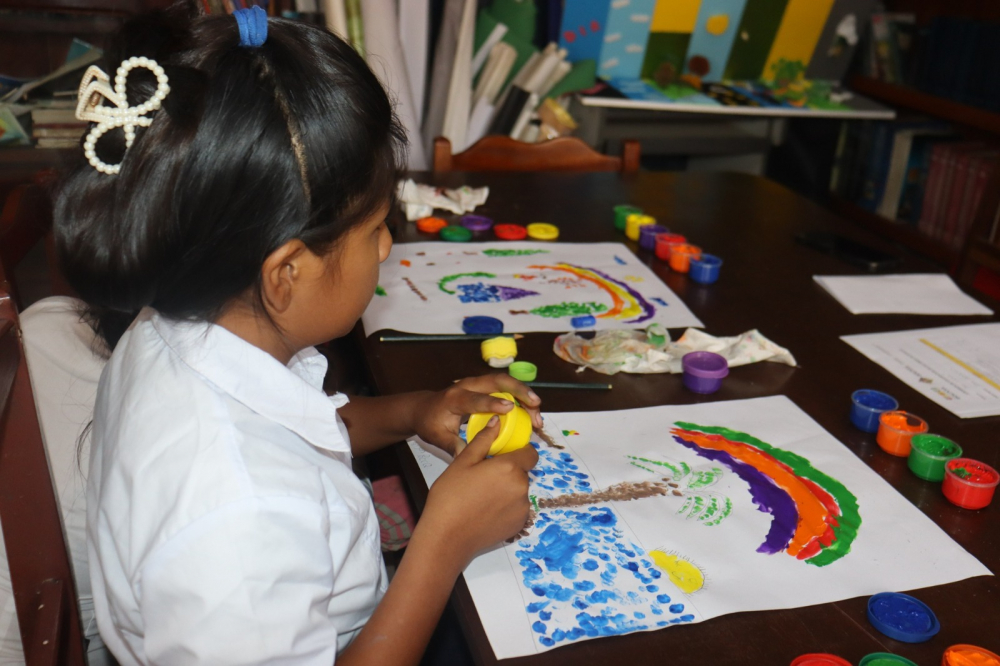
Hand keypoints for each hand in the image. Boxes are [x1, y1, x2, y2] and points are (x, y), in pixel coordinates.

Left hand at [410, 374, 542, 455]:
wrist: (423, 407)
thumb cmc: (430, 422)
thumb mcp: (438, 437)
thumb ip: (453, 446)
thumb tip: (469, 460)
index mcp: (455, 398)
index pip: (476, 398)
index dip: (492, 403)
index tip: (510, 408)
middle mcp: (468, 386)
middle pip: (498, 381)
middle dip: (519, 390)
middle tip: (536, 404)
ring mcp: (478, 383)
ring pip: (506, 383)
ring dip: (524, 395)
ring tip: (538, 415)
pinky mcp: (484, 387)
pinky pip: (506, 388)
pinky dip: (521, 398)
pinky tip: (532, 413)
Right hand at [416, 416, 537, 570]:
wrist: (447, 537)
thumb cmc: (450, 496)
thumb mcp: (463, 462)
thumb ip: (484, 440)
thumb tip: (497, 422)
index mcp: (510, 468)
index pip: (530, 453)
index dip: (519, 452)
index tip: (502, 456)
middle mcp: (522, 487)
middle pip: (523, 472)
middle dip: (508, 471)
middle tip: (483, 478)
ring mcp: (522, 508)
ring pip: (519, 490)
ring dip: (507, 489)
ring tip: (481, 496)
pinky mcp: (519, 525)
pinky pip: (517, 508)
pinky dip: (506, 507)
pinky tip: (485, 511)